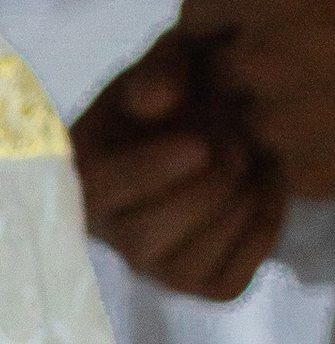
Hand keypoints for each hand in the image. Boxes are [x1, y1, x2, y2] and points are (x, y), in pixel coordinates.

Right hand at [70, 55, 284, 301]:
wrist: (223, 119)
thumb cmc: (187, 88)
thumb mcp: (172, 59)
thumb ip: (161, 69)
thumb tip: (154, 104)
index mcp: (83, 176)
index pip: (97, 193)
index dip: (146, 175)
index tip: (197, 147)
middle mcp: (110, 233)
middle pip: (142, 240)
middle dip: (202, 192)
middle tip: (239, 146)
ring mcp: (156, 267)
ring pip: (184, 269)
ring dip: (232, 210)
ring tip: (252, 160)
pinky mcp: (203, 284)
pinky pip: (229, 280)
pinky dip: (258, 231)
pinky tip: (261, 189)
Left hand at [175, 0, 334, 195]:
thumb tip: (204, 21)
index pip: (198, 15)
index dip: (221, 24)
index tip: (246, 26)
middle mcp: (264, 54)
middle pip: (220, 73)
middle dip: (251, 69)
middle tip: (313, 59)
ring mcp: (283, 118)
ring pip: (251, 123)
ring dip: (282, 114)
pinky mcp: (307, 172)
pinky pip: (286, 165)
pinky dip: (312, 154)